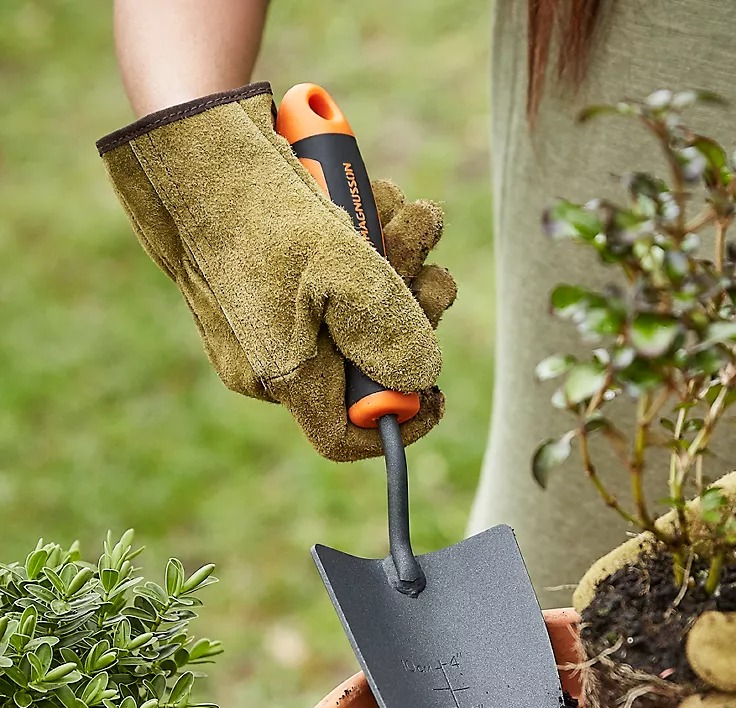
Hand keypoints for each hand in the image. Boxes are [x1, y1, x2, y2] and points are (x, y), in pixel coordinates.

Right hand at [98, 83, 455, 461]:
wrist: (192, 138)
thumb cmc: (254, 207)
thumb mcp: (336, 268)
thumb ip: (387, 330)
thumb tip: (423, 377)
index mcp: (283, 373)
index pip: (342, 434)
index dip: (398, 421)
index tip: (437, 394)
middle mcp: (282, 352)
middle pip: (373, 357)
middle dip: (414, 301)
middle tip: (423, 252)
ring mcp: (284, 310)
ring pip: (369, 304)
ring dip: (404, 254)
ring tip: (402, 210)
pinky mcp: (289, 269)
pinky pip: (348, 268)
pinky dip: (375, 233)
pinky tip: (378, 196)